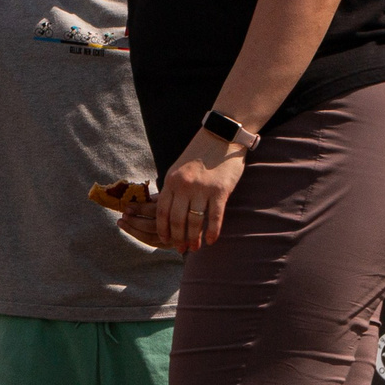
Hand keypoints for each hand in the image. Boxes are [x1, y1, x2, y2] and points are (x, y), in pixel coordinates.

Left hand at [111, 188, 174, 250]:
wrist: (189, 216)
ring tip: (121, 222)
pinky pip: (151, 243)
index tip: (127, 206)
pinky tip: (129, 228)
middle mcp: (177, 227)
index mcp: (177, 211)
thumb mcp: (165, 196)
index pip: (156, 211)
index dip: (140, 209)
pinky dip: (138, 235)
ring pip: (150, 237)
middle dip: (135, 221)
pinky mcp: (168, 245)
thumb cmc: (172, 202)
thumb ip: (151, 199)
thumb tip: (131, 200)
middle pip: (152, 227)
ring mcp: (173, 238)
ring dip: (132, 230)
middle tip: (123, 215)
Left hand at [157, 131, 249, 254]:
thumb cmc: (200, 154)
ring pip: (194, 221)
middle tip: (180, 249)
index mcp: (171, 180)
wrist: (222, 136)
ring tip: (195, 248)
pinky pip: (214, 217)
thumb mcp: (179, 169)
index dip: (163, 228)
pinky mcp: (220, 190)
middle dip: (178, 237)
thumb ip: (173, 188)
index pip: (162, 211)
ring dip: (194, 237)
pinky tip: (211, 241)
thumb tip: (165, 210)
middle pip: (177, 220)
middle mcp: (184, 186)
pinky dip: (212, 231)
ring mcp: (202, 189)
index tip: (164, 240)